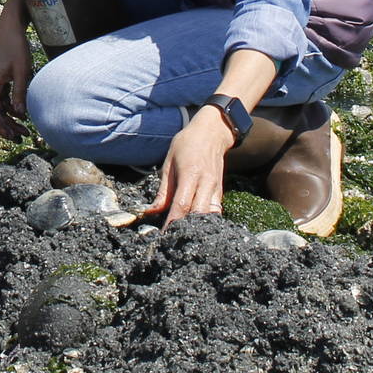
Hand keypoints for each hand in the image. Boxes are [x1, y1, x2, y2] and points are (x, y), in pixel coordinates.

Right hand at [0, 0, 33, 139]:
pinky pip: (1, 100)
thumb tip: (21, 115)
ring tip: (24, 130)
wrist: (10, 30)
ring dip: (10, 119)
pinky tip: (22, 114)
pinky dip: (10, 109)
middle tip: (23, 136)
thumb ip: (20, 93)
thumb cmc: (16, 48)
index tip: (13, 137)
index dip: (2, 128)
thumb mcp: (22, 71)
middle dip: (7, 126)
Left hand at [141, 106, 234, 227]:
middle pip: (197, 215)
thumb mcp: (169, 163)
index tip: (164, 235)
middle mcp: (206, 184)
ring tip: (183, 235)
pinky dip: (205, 220)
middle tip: (172, 239)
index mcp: (190, 175)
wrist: (212, 133)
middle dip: (185, 228)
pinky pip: (214, 211)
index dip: (172, 223)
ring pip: (209, 216)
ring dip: (196, 227)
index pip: (181, 205)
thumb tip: (152, 211)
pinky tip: (195, 226)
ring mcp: (216, 189)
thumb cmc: (187, 145)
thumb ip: (163, 191)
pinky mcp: (220, 192)